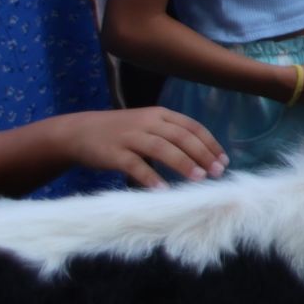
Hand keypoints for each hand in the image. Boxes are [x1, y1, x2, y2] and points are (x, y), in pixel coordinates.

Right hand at [57, 107, 227, 188]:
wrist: (79, 132)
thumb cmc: (121, 132)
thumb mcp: (148, 125)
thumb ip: (171, 135)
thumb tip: (202, 157)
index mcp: (160, 114)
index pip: (192, 126)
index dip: (210, 143)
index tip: (223, 160)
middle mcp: (147, 122)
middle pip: (181, 136)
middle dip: (202, 154)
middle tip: (217, 172)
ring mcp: (130, 136)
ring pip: (162, 148)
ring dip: (183, 163)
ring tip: (199, 178)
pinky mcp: (114, 153)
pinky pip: (135, 165)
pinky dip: (150, 177)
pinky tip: (163, 190)